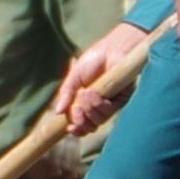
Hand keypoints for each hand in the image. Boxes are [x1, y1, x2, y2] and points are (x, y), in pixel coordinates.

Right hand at [53, 16, 154, 134]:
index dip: (76, 129)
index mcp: (84, 102)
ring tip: (85, 93)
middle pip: (90, 126)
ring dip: (89, 109)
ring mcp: (110, 103)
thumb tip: (58, 112)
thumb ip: (66, 94)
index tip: (69, 129)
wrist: (111, 49)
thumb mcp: (74, 77)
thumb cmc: (93, 60)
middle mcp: (98, 106)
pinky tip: (94, 92)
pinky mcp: (122, 99)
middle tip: (76, 109)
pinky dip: (99, 104)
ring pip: (99, 120)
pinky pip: (110, 111)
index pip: (81, 123)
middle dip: (81, 121)